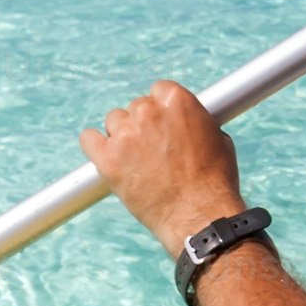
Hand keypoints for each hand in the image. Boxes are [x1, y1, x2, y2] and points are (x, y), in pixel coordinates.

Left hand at [81, 80, 244, 248]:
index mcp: (175, 100)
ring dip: (123, 136)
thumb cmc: (214, 180)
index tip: (163, 125)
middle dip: (143, 125)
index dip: (161, 111)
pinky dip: (95, 145)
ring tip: (136, 160)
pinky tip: (104, 154)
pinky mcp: (107, 158)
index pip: (158, 91)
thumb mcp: (217, 138)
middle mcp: (148, 111)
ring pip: (114, 122)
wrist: (199, 215)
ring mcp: (125, 135)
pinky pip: (88, 139)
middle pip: (136, 107)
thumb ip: (195, 122)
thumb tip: (189, 121)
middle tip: (154, 150)